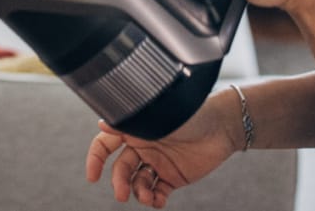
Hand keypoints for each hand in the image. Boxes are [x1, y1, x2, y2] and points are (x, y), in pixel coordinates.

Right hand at [84, 96, 239, 206]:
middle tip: (122, 196)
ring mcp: (158, 162)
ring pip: (138, 183)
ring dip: (138, 193)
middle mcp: (142, 146)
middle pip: (121, 168)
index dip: (95, 159)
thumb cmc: (187, 113)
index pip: (105, 144)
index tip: (92, 177)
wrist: (222, 125)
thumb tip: (101, 124)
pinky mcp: (174, 176)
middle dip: (119, 183)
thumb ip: (129, 122)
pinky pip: (158, 192)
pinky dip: (156, 200)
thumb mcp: (155, 116)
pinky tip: (159, 202)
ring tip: (148, 199)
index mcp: (133, 129)